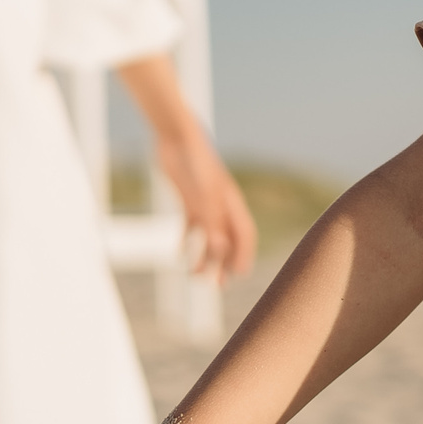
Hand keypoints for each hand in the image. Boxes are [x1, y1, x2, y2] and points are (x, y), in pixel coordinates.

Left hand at [153, 128, 255, 281]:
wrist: (177, 137)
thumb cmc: (195, 162)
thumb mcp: (204, 194)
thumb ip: (212, 221)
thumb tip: (219, 251)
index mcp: (232, 203)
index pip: (245, 234)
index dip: (244, 254)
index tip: (239, 275)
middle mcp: (221, 205)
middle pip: (228, 239)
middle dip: (224, 263)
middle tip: (217, 286)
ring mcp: (205, 203)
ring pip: (208, 236)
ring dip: (204, 257)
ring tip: (195, 276)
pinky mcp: (188, 200)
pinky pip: (189, 226)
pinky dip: (185, 242)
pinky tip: (178, 256)